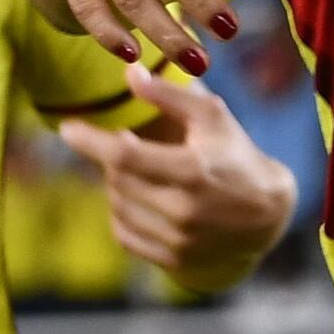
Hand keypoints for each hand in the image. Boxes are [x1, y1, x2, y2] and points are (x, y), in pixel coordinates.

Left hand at [61, 61, 296, 295]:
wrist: (267, 216)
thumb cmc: (235, 156)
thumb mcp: (212, 117)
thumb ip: (170, 95)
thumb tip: (129, 73)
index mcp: (193, 171)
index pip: (125, 157)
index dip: (90, 141)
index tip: (67, 128)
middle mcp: (184, 211)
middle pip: (118, 180)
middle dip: (115, 159)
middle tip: (129, 147)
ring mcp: (178, 240)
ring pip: (117, 206)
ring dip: (118, 185)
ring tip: (142, 173)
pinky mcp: (173, 260)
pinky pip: (123, 234)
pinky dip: (123, 214)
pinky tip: (142, 201)